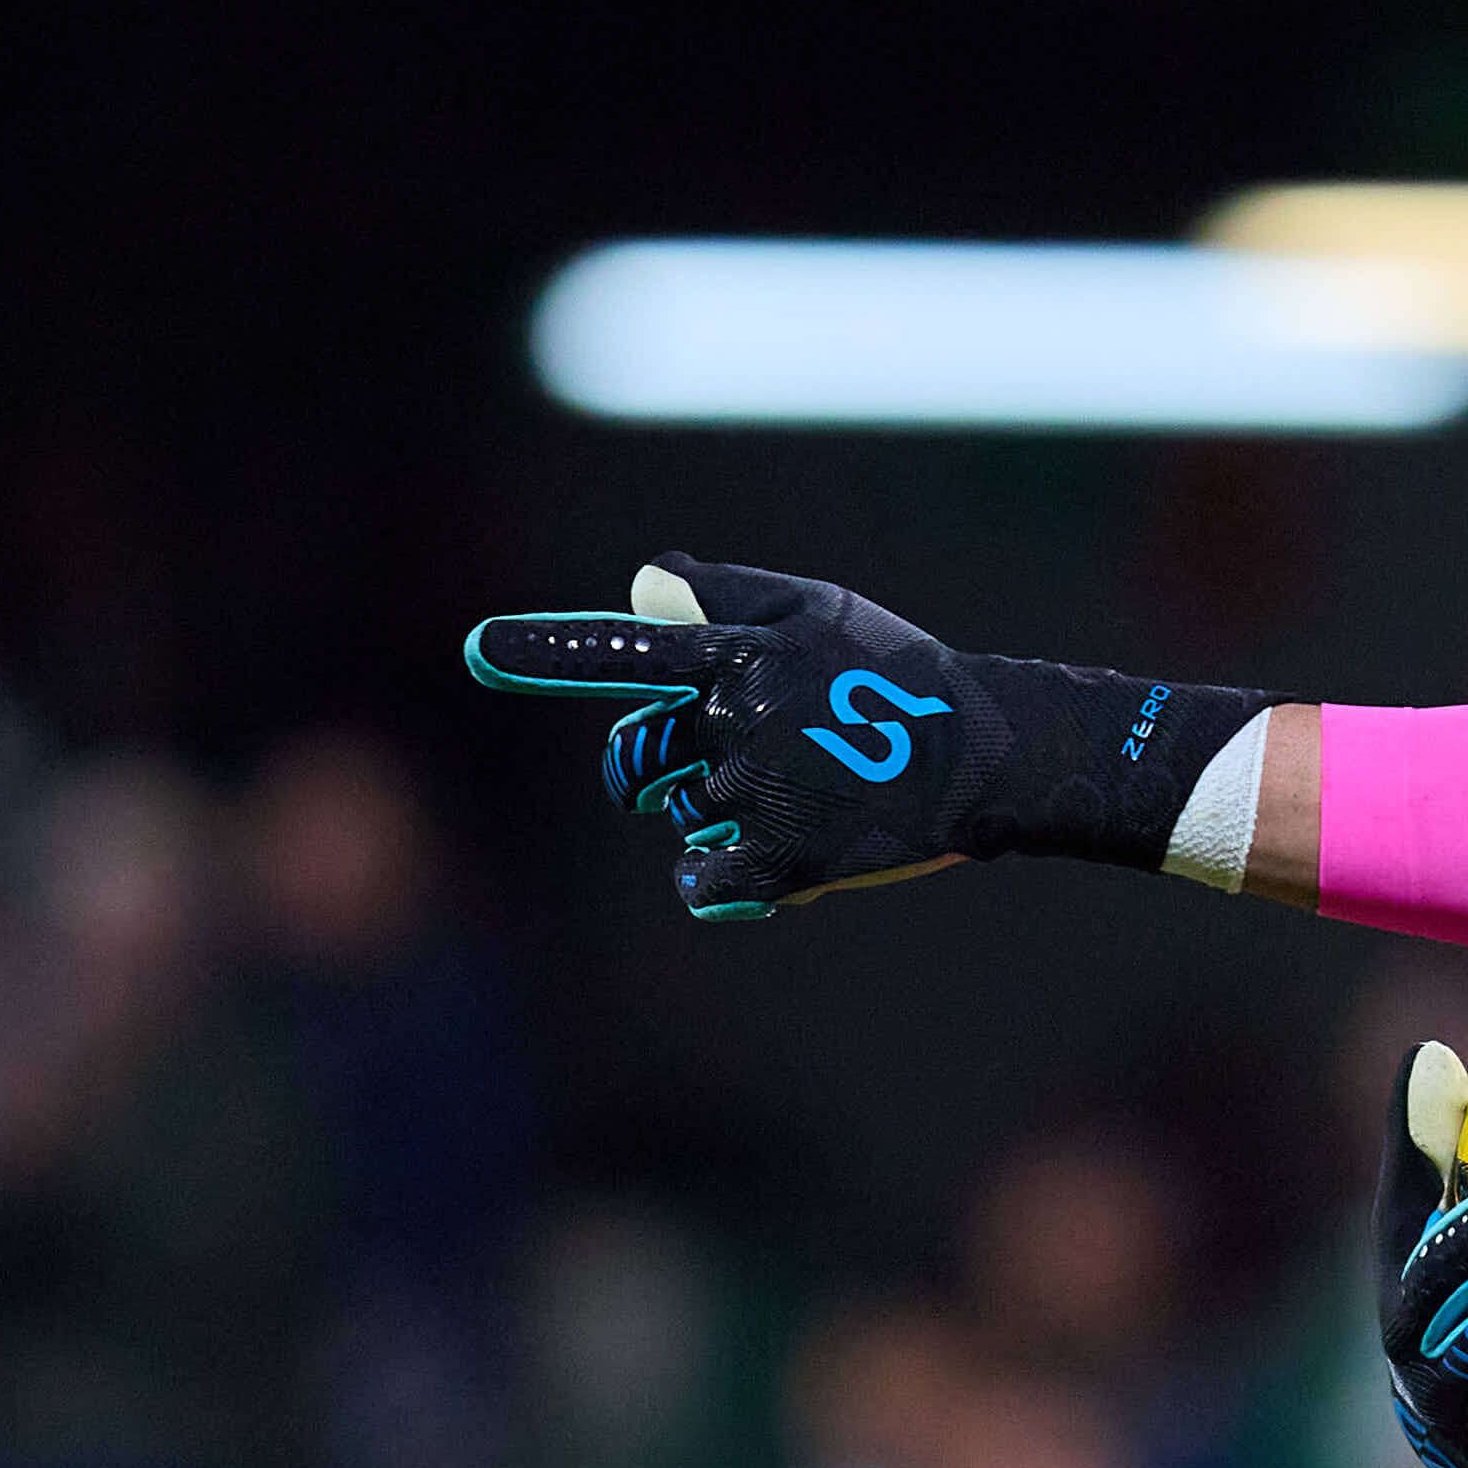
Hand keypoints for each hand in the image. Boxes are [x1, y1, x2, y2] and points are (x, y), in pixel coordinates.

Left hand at [463, 556, 1007, 918]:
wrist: (990, 755)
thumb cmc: (900, 676)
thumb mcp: (819, 608)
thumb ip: (723, 597)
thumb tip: (639, 585)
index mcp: (739, 654)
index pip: (628, 649)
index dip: (546, 650)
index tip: (476, 650)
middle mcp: (735, 720)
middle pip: (638, 756)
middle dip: (657, 765)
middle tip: (732, 762)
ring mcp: (755, 793)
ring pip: (678, 817)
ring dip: (715, 815)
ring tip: (799, 797)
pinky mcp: (782, 858)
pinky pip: (701, 881)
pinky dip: (720, 877)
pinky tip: (769, 861)